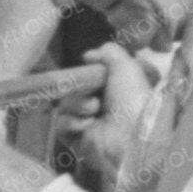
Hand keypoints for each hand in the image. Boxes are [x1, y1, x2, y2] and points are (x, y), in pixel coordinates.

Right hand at [72, 44, 155, 190]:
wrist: (129, 137)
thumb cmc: (132, 100)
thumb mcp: (126, 66)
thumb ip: (109, 52)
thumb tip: (88, 55)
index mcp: (117, 91)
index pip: (91, 77)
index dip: (89, 73)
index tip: (91, 69)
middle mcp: (103, 107)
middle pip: (75, 89)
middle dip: (83, 88)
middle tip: (95, 93)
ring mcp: (88, 123)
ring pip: (66, 104)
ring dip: (79, 104)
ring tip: (95, 111)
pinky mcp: (76, 139)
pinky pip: (61, 123)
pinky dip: (73, 122)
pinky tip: (88, 125)